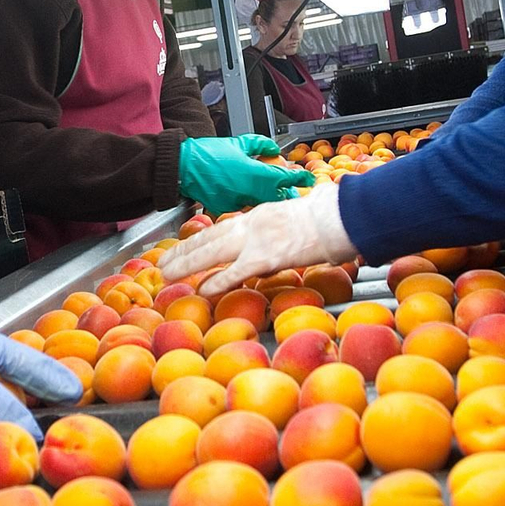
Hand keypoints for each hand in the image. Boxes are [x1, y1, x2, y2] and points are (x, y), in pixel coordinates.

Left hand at [159, 181, 354, 296]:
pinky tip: (203, 290)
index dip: (199, 239)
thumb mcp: (295, 217)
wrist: (340, 216)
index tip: (184, 248)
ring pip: (214, 251)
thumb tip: (273, 250)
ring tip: (169, 274)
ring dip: (189, 263)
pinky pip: (237, 271)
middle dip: (184, 251)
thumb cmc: (327, 217)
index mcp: (259, 215)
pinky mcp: (269, 257)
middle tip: (164, 263)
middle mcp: (253, 224)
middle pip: (209, 237)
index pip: (221, 227)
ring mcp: (258, 240)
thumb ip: (278, 230)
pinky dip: (218, 281)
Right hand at [178, 136, 314, 213]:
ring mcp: (236, 202)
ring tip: (272, 192)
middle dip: (285, 193)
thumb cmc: (207, 153)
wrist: (182, 166)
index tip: (307, 178)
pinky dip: (250, 201)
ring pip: (261, 203)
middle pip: (276, 197)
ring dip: (268, 198)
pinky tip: (250, 196)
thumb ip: (259, 145)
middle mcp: (248, 191)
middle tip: (292, 190)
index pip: (283, 178)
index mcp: (253, 173)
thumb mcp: (237, 143)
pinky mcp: (225, 209)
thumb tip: (273, 148)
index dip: (298, 178)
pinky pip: (243, 206)